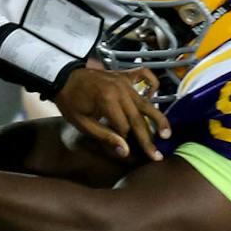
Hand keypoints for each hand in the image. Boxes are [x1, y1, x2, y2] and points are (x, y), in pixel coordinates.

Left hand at [52, 64, 166, 162]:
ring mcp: (124, 81)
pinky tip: (155, 96)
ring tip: (167, 133)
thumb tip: (125, 152)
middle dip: (147, 139)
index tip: (129, 153)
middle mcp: (120, 90)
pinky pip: (145, 75)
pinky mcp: (125, 75)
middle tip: (157, 156)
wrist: (63, 77)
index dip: (127, 141)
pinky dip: (153, 83)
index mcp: (107, 100)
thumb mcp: (82, 123)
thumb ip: (105, 136)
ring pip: (145, 102)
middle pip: (138, 118)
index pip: (124, 127)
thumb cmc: (70, 102)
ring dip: (158, 118)